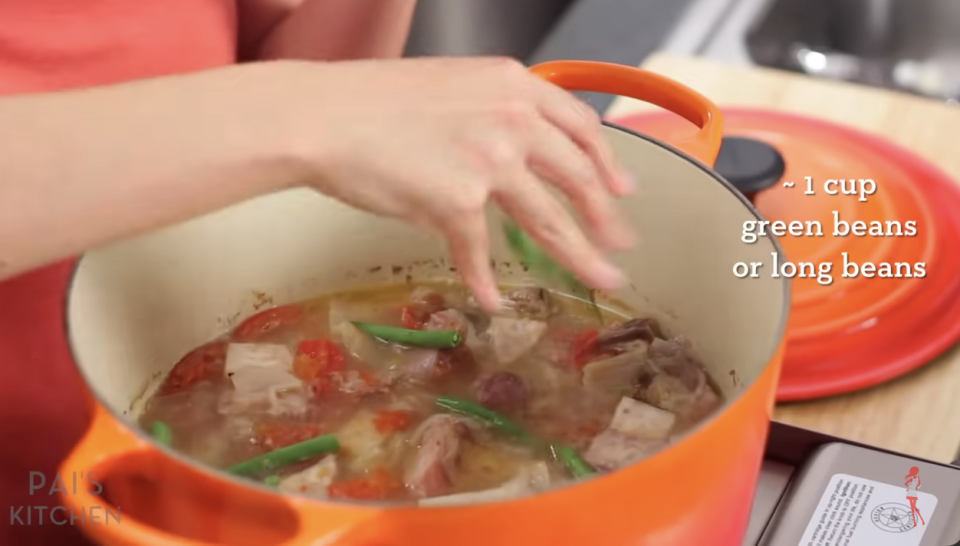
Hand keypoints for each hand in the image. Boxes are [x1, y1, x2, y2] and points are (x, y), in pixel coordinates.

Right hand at [274, 57, 635, 310]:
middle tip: (622, 243)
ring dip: (579, 256)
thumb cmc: (373, 101)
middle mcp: (512, 120)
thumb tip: (515, 154)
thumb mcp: (453, 86)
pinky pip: (480, 252)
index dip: (607, 162)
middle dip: (606, 217)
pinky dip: (485, 279)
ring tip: (600, 279)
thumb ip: (494, 112)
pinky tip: (491, 299)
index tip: (621, 189)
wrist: (323, 115)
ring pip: (549, 221)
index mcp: (513, 85)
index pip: (580, 126)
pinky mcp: (458, 202)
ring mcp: (489, 161)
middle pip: (577, 178)